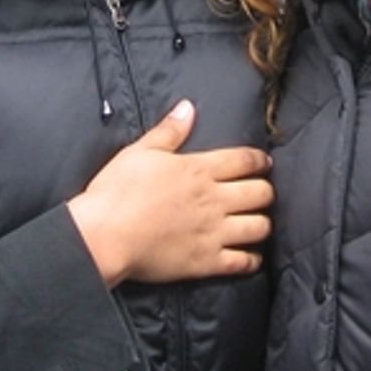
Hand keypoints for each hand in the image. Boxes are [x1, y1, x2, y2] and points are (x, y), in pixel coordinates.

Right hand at [67, 100, 272, 287]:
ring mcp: (213, 232)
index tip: (264, 163)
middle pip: (260, 193)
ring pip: (259, 227)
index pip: (244, 160)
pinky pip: (243, 263)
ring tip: (258, 222)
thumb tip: (188, 108)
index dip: (260, 160)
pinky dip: (252, 260)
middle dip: (266, 191)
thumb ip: (169, 130)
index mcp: (198, 170)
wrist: (104, 236)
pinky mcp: (206, 262)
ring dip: (262, 223)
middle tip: (262, 192)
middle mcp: (212, 200)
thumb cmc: (116, 192)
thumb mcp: (140, 152)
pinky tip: (251, 256)